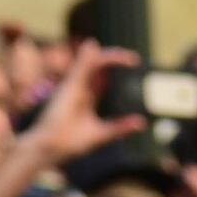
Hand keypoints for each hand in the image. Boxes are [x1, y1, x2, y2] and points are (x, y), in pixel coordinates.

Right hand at [28, 41, 139, 165]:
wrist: (54, 148)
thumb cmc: (73, 142)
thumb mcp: (104, 133)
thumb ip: (120, 126)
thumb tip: (141, 122)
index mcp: (87, 94)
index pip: (102, 74)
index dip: (115, 65)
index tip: (134, 64)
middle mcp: (79, 87)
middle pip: (98, 64)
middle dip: (114, 57)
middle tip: (134, 59)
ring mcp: (73, 85)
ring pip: (90, 62)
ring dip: (108, 57)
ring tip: (128, 57)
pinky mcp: (67, 87)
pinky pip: (79, 68)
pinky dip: (88, 58)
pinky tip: (94, 48)